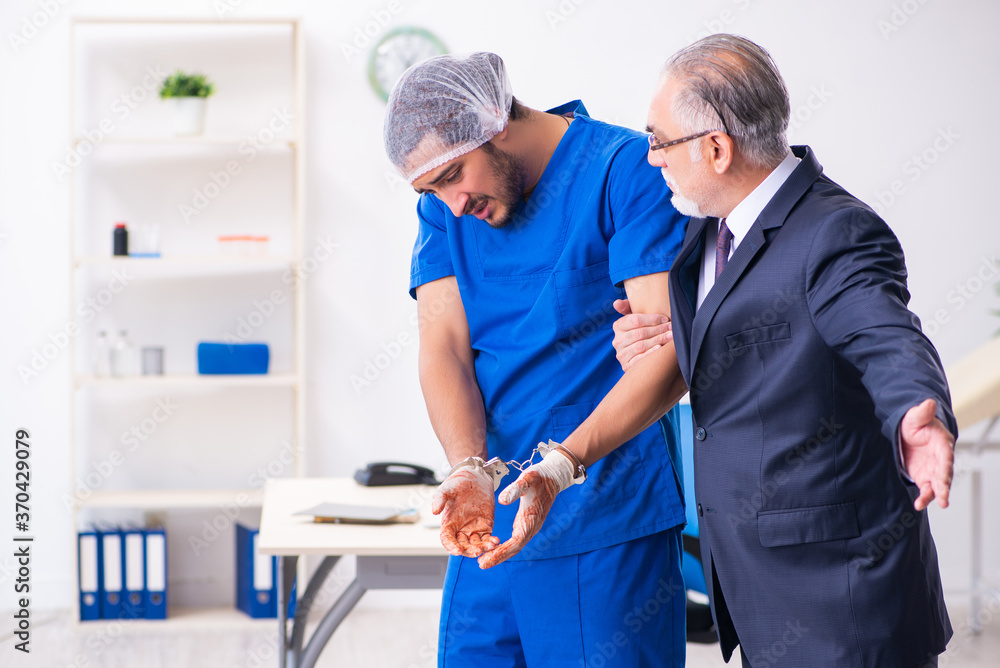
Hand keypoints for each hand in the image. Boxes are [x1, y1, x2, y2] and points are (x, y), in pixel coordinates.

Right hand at [431, 467, 499, 556]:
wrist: (474, 477)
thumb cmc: (457, 483)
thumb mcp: (446, 488)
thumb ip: (439, 499)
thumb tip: (434, 511)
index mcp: (448, 524)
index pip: (448, 540)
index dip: (451, 547)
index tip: (457, 550)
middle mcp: (460, 530)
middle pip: (463, 546)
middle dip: (469, 550)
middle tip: (477, 551)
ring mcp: (473, 529)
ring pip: (476, 545)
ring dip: (483, 548)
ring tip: (490, 545)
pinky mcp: (485, 526)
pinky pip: (488, 538)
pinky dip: (491, 542)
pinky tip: (496, 541)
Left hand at [477, 449, 576, 568]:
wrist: (552, 477)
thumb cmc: (539, 477)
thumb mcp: (528, 478)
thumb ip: (515, 488)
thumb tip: (502, 500)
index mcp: (530, 519)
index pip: (516, 542)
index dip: (501, 552)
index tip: (487, 559)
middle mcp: (531, 526)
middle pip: (515, 548)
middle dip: (499, 557)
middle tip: (481, 564)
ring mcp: (530, 526)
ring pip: (515, 546)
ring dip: (500, 554)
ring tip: (484, 560)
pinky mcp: (527, 523)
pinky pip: (515, 539)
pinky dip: (504, 546)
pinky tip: (493, 548)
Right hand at [612, 299, 672, 371]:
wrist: (639, 352)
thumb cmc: (640, 330)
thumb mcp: (634, 317)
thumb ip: (627, 307)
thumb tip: (616, 303)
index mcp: (618, 326)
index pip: (635, 320)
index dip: (652, 319)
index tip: (666, 319)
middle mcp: (617, 341)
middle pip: (639, 333)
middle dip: (658, 330)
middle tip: (672, 328)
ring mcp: (621, 354)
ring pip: (640, 345)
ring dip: (658, 340)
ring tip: (670, 337)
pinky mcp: (626, 366)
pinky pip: (638, 359)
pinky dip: (650, 353)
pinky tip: (660, 348)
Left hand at [900, 399, 954, 510]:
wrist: (908, 432)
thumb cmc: (915, 423)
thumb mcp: (915, 416)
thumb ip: (921, 412)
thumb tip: (928, 403)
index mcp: (942, 442)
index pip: (946, 455)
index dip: (946, 465)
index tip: (945, 476)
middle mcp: (941, 459)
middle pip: (945, 473)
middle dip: (945, 485)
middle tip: (944, 496)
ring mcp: (933, 469)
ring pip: (938, 484)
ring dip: (937, 495)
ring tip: (935, 504)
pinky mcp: (924, 477)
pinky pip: (926, 489)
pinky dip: (924, 497)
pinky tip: (919, 504)